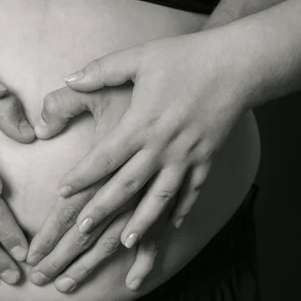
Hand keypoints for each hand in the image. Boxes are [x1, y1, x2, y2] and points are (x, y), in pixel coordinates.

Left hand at [48, 32, 247, 250]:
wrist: (239, 63)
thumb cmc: (185, 58)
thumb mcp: (138, 57)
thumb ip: (101, 70)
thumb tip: (69, 79)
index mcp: (141, 123)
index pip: (104, 157)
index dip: (81, 176)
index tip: (61, 192)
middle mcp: (163, 146)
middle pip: (127, 185)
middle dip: (102, 209)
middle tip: (82, 231)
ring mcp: (187, 156)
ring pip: (160, 197)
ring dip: (142, 222)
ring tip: (126, 243)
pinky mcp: (207, 159)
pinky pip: (192, 191)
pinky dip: (181, 210)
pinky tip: (171, 226)